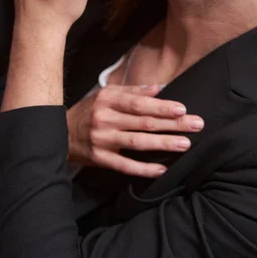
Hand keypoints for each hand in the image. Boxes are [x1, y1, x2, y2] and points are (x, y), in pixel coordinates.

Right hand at [67, 84, 203, 177]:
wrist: (60, 132)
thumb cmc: (89, 110)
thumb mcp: (106, 94)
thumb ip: (133, 91)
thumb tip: (159, 88)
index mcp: (108, 100)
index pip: (138, 104)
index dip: (160, 106)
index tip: (181, 108)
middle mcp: (105, 119)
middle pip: (143, 122)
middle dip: (172, 124)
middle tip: (196, 124)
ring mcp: (103, 140)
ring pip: (137, 143)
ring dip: (163, 143)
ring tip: (185, 143)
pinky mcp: (100, 159)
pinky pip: (125, 166)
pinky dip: (144, 169)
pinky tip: (162, 169)